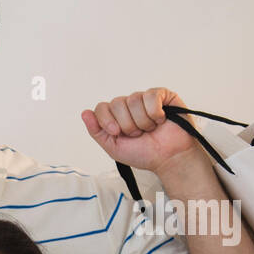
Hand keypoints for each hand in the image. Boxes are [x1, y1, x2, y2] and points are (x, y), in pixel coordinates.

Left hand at [81, 87, 205, 178]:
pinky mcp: (162, 95)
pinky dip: (154, 112)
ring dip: (142, 121)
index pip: (101, 107)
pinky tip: (160, 120)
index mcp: (116, 116)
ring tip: (151, 129)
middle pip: (117, 103)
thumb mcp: (114, 147)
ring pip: (133, 99)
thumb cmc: (144, 154)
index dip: (107, 120)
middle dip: (127, 124)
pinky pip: (151, 95)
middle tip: (138, 134)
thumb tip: (84, 113)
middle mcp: (129, 105)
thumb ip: (97, 131)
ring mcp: (145, 99)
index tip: (117, 133)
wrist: (169, 158)